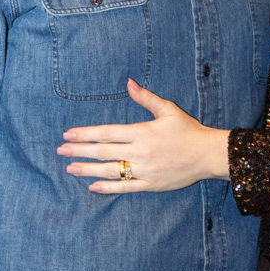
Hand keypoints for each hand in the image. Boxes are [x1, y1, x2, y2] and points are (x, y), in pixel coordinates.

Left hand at [57, 78, 230, 191]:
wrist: (208, 155)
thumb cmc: (188, 130)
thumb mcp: (168, 109)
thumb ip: (146, 98)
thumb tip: (128, 83)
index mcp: (142, 132)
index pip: (107, 133)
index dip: (86, 134)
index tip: (68, 135)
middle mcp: (141, 152)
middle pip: (104, 152)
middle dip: (80, 151)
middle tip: (61, 151)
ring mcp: (145, 170)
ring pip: (111, 170)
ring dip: (88, 170)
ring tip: (70, 169)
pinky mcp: (151, 184)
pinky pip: (126, 187)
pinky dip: (109, 187)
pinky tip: (93, 187)